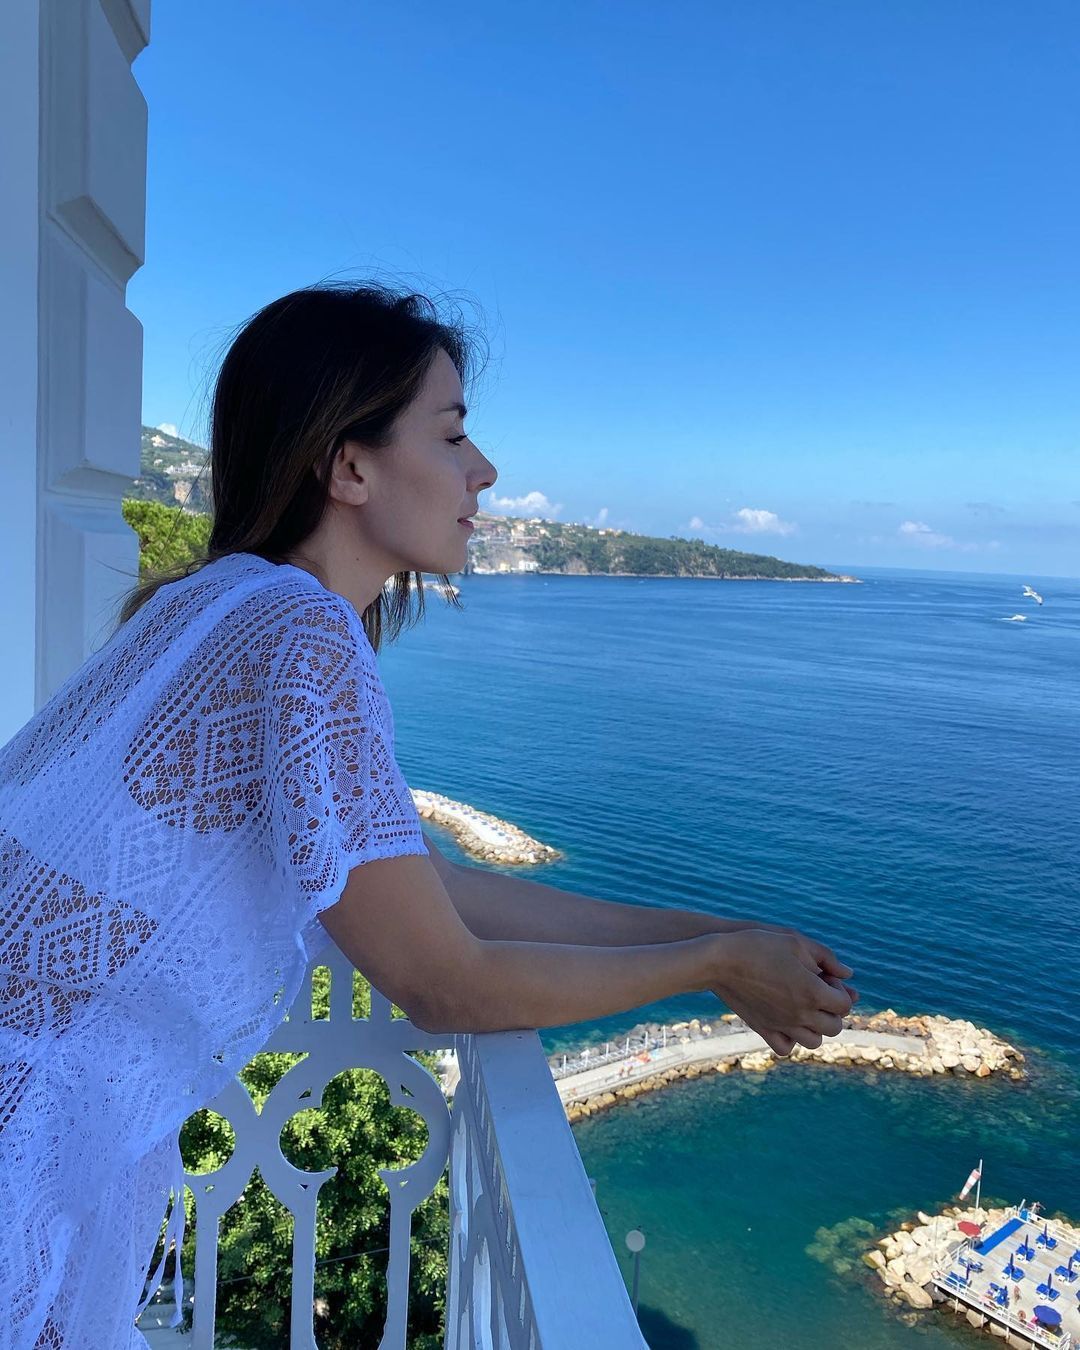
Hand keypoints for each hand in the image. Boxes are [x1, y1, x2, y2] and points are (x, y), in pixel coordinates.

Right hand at [710, 929, 856, 1057]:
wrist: (719, 960)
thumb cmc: (758, 945)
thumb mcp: (796, 942)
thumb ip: (827, 959)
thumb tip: (848, 975)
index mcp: (813, 992)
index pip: (844, 1004)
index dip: (840, 989)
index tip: (825, 976)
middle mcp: (801, 1015)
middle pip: (834, 1026)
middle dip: (832, 1010)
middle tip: (818, 990)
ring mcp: (782, 1026)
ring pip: (814, 1041)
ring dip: (816, 1027)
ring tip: (805, 1007)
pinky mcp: (763, 1030)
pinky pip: (786, 1048)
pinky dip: (792, 1039)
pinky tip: (787, 1021)